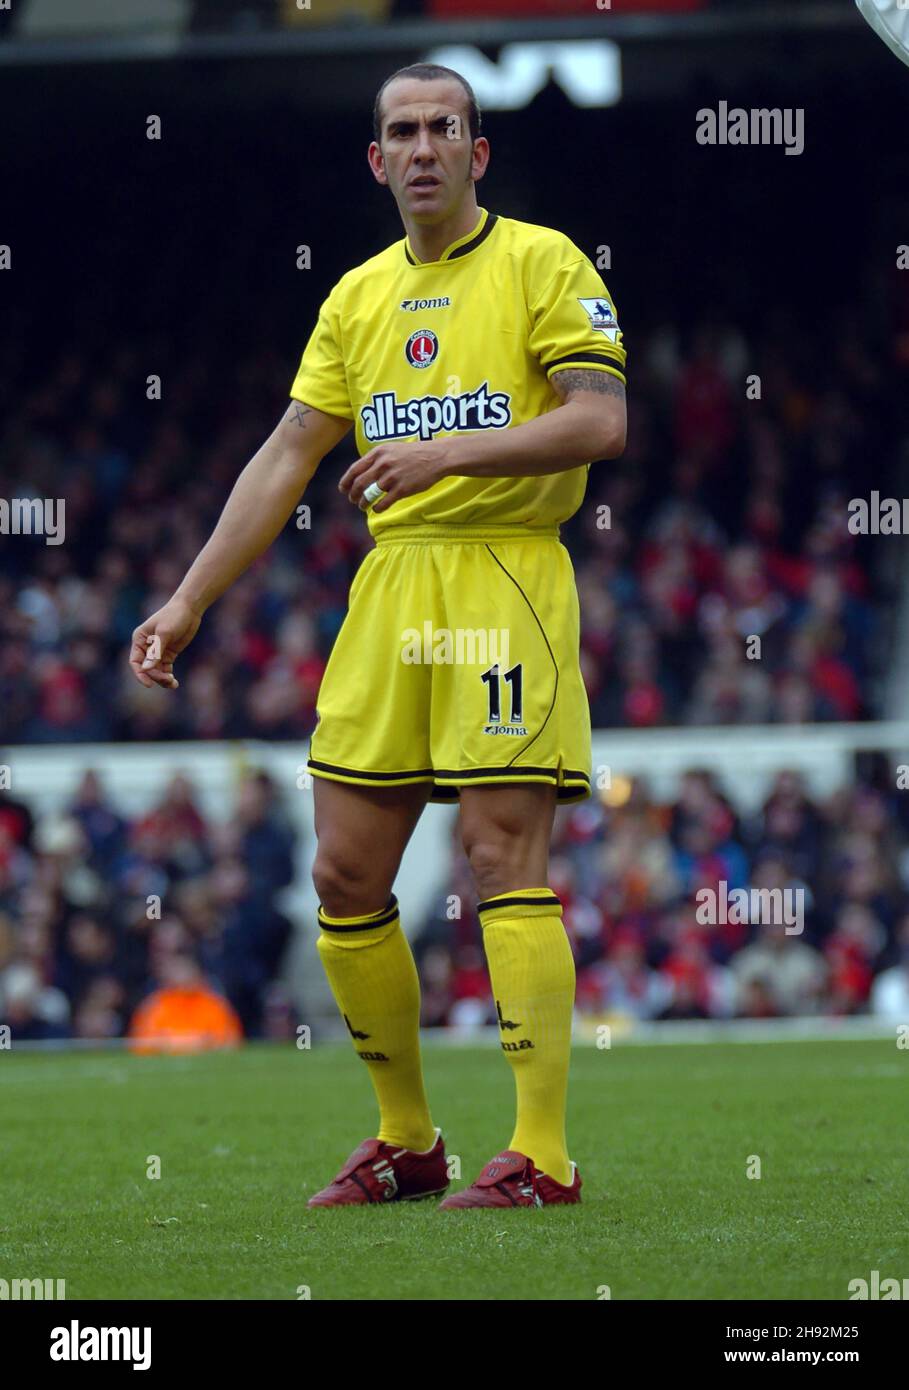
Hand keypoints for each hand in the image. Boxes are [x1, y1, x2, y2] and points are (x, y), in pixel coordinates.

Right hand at [129, 595, 202, 689]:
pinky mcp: (168, 653)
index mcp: (140, 639)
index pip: (135, 661)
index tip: (149, 684)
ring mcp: (158, 651)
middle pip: (147, 668)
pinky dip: (168, 676)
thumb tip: (146, 669)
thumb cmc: (174, 616)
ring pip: (156, 671)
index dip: (140, 674)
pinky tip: (174, 683)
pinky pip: (165, 669)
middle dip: (156, 676)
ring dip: (162, 679)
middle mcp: (146, 647)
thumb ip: (156, 652)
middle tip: (169, 680)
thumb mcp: (165, 633)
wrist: (189, 609)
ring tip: (173, 684)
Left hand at [338, 438, 452, 513]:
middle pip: (359, 484)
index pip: (354, 469)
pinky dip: (377, 508)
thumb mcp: (392, 449)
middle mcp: (383, 464)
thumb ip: (376, 459)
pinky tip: (376, 509)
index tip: (342, 489)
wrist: (436, 456)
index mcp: (378, 453)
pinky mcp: (402, 489)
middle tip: (352, 500)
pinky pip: (384, 503)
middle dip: (353, 494)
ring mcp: (392, 477)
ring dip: (363, 503)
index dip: (346, 481)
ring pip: (369, 495)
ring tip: (362, 506)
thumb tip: (361, 473)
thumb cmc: (414, 453)